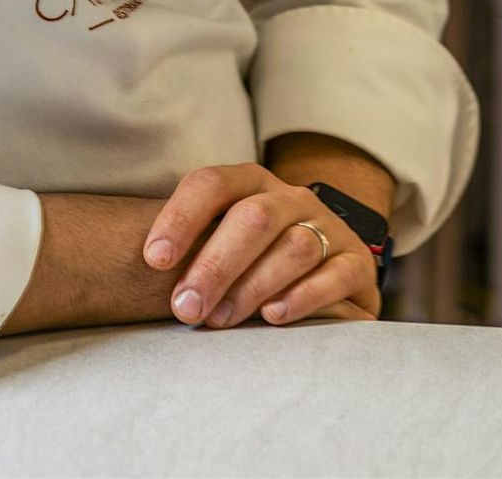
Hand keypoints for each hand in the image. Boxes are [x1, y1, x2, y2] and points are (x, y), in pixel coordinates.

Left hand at [142, 162, 382, 328]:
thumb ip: (193, 246)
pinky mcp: (357, 263)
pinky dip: (302, 296)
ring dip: (252, 285)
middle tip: (184, 308)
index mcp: (249, 182)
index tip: (154, 260)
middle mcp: (290, 197)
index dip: (180, 218)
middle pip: (251, 218)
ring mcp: (328, 227)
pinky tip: (273, 317)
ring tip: (222, 319)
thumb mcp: (223, 240)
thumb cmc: (254, 258)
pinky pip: (334, 273)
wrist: (328, 264)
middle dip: (213, 264)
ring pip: (293, 245)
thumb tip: (144, 268)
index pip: (210, 184)